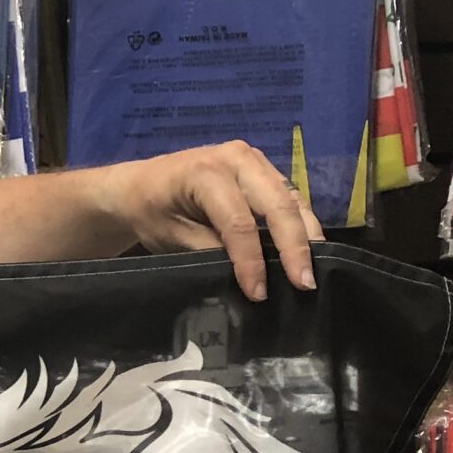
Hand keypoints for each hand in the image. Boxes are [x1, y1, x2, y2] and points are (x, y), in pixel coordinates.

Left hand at [102, 140, 323, 302]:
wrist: (139, 186)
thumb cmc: (152, 212)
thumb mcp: (174, 238)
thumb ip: (211, 252)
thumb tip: (249, 278)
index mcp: (207, 172)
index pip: (239, 222)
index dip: (252, 261)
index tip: (259, 294)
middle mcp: (237, 158)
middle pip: (277, 205)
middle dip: (295, 247)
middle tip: (305, 284)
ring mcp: (254, 160)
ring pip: (291, 198)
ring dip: (307, 235)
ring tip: (313, 271)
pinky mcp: (263, 168)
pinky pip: (289, 196)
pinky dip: (300, 223)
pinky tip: (309, 250)